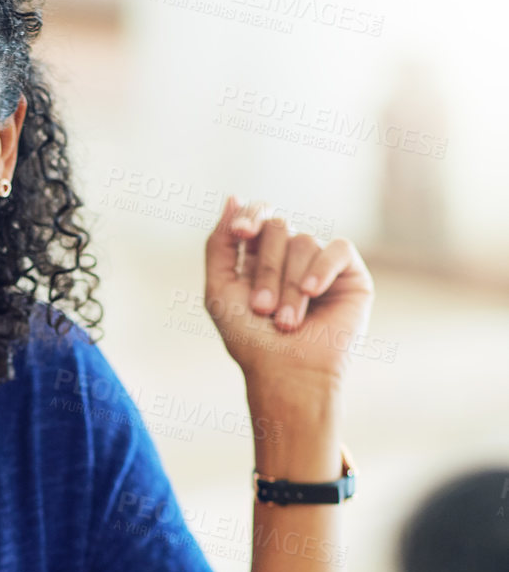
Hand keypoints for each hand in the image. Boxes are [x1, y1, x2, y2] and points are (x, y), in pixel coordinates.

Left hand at [204, 197, 374, 396]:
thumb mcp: (220, 290)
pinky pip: (339, 248)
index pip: (259, 216)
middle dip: (267, 270)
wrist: (287, 374)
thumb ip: (219, 244)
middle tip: (263, 310)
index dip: (250, 216)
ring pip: (305, 242)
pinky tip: (312, 293)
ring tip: (287, 322)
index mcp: (260, 258)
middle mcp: (292, 258)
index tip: (242, 234)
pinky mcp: (351, 276)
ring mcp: (321, 265)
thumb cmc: (251, 341)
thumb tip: (232, 197)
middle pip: (279, 228)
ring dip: (290, 286)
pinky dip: (322, 269)